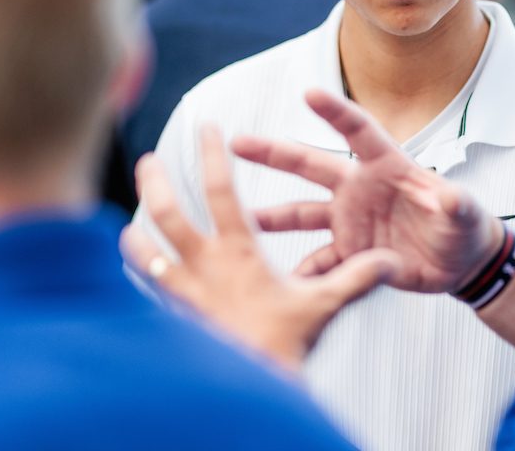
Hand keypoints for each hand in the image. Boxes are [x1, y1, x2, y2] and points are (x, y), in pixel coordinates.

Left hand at [120, 125, 399, 372]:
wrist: (253, 384)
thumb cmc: (284, 342)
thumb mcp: (323, 304)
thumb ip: (355, 277)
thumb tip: (389, 260)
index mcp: (240, 251)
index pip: (222, 191)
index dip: (213, 156)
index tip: (206, 129)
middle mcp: (206, 265)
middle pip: (170, 214)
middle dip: (155, 183)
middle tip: (147, 161)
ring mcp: (186, 292)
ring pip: (148, 253)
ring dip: (136, 235)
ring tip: (126, 223)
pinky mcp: (178, 318)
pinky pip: (151, 293)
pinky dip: (141, 280)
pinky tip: (136, 278)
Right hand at [232, 89, 505, 293]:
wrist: (460, 263)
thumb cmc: (465, 226)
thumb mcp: (465, 215)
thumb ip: (456, 205)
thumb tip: (452, 198)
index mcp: (387, 167)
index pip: (358, 132)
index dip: (336, 112)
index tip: (309, 92)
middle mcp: (359, 189)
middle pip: (311, 165)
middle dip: (274, 153)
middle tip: (236, 142)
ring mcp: (350, 221)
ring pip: (302, 214)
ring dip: (271, 218)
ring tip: (238, 220)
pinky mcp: (350, 254)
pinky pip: (318, 263)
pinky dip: (300, 274)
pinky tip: (274, 282)